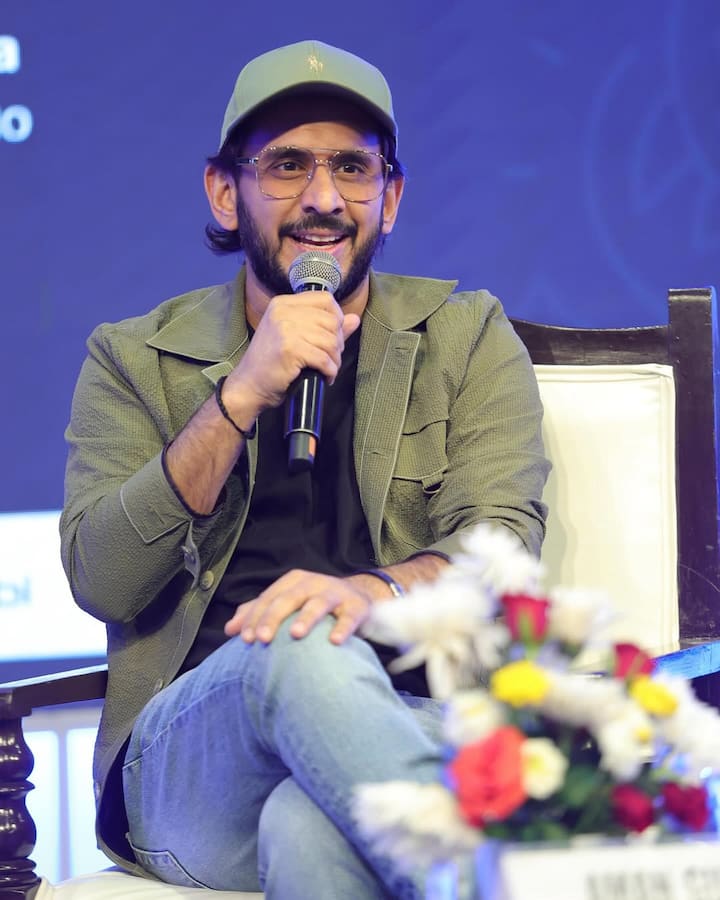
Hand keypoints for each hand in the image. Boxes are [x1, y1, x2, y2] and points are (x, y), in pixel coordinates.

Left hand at [224, 569, 373, 645]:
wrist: (359, 598)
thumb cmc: (315, 604)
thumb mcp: (288, 604)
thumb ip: (259, 613)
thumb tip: (229, 630)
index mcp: (293, 581)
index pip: (269, 598)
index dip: (255, 617)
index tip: (244, 639)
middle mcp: (313, 583)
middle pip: (289, 598)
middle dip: (273, 618)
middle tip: (262, 639)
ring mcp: (336, 593)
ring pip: (318, 604)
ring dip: (307, 618)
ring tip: (295, 634)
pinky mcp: (356, 606)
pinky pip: (349, 617)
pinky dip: (342, 628)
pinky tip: (334, 641)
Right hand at [225, 292, 360, 417]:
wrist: (249, 386)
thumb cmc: (271, 364)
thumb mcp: (295, 337)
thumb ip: (325, 326)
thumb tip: (355, 319)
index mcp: (283, 304)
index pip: (325, 299)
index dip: (337, 317)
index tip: (333, 336)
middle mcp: (284, 312)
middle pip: (332, 320)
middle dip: (338, 343)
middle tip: (329, 358)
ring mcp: (286, 329)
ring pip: (331, 340)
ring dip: (335, 359)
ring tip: (327, 369)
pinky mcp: (290, 349)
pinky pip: (324, 358)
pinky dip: (330, 371)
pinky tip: (324, 377)